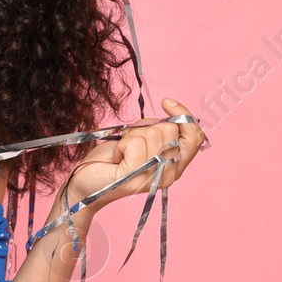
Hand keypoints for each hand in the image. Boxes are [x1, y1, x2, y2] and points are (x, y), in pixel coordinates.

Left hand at [65, 98, 204, 209]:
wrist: (86, 179)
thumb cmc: (112, 159)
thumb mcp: (141, 138)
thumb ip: (158, 130)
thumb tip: (169, 115)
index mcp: (175, 166)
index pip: (195, 137)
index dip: (185, 116)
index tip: (167, 103)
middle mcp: (170, 175)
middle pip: (170, 130)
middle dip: (146, 127)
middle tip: (131, 142)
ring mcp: (153, 177)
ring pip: (152, 133)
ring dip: (131, 136)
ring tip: (122, 152)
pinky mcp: (135, 176)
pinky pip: (134, 142)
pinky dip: (121, 143)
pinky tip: (117, 157)